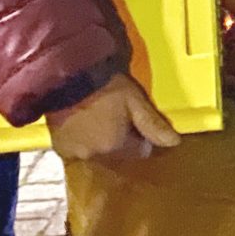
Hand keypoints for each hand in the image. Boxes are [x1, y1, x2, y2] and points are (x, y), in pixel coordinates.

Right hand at [48, 73, 179, 161]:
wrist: (68, 78)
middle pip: (118, 155)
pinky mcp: (60, 148)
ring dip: (102, 143)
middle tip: (119, 118)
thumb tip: (174, 142)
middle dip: (122, 141)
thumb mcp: (136, 101)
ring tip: (101, 121)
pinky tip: (85, 126)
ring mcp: (74, 154)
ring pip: (98, 154)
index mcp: (116, 147)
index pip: (139, 153)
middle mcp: (94, 156)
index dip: (142, 137)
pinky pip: (78, 152)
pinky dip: (83, 143)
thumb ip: (154, 125)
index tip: (139, 124)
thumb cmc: (104, 87)